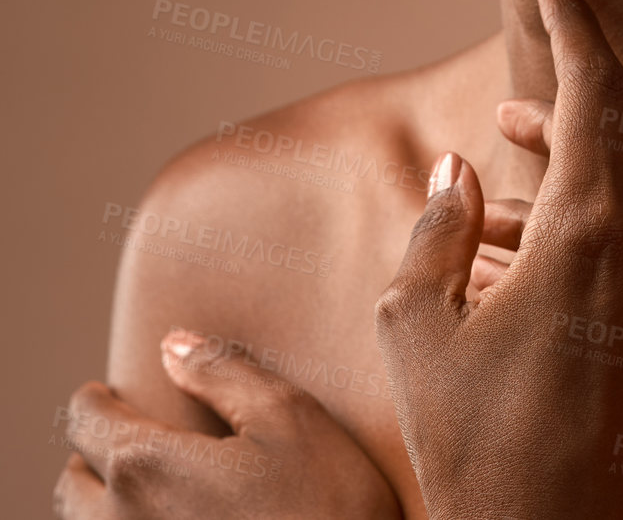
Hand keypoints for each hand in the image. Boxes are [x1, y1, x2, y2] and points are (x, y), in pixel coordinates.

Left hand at [53, 331, 400, 518]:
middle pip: (71, 484)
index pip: (86, 421)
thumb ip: (224, 372)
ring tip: (142, 488)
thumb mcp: (287, 417)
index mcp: (146, 466)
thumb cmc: (323, 507)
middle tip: (125, 439)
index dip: (95, 399)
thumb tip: (173, 346)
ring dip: (101, 504)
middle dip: (91, 455)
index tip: (106, 393)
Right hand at [376, 0, 622, 519]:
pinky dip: (593, 239)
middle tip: (511, 119)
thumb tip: (459, 174)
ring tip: (504, 195)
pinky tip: (533, 270)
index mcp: (591, 229)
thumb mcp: (418, 331)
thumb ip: (438, 233)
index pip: (596, 91)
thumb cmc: (480, 448)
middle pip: (621, 142)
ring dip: (573, 182)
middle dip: (564, 117)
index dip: (576, 30)